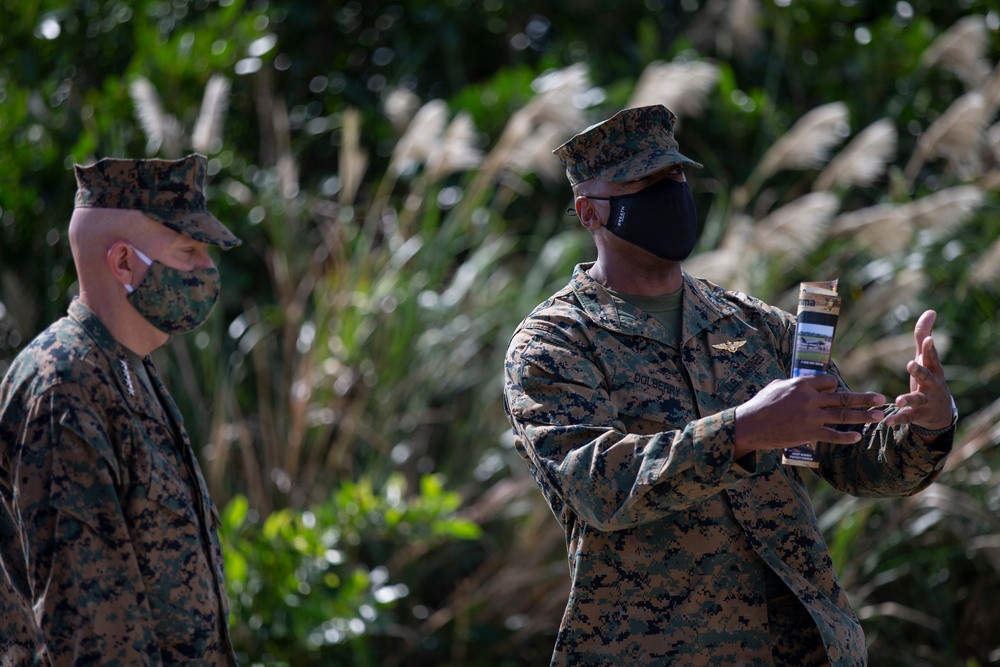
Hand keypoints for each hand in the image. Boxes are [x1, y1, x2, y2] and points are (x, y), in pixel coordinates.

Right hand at [734, 374, 884, 458]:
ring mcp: (811, 417)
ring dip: (863, 415)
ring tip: (878, 416)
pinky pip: (832, 435)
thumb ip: (791, 384)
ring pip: (843, 415)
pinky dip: (846, 437)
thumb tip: (797, 382)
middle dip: (864, 398)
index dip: (834, 386)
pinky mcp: (808, 433)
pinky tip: (857, 437)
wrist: (749, 425)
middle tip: (881, 398)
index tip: (837, 392)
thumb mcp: (775, 386)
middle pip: (843, 397)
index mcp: (802, 384)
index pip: (829, 382)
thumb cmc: (759, 404)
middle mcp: (810, 399)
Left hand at [882, 310, 953, 430]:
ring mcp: (925, 400)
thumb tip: (930, 311)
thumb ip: (924, 335)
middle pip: (926, 376)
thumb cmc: (930, 378)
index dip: (930, 347)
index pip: (931, 356)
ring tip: (898, 400)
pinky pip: (906, 418)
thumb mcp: (928, 358)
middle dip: (919, 370)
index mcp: (932, 369)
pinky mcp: (917, 415)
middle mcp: (931, 384)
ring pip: (917, 400)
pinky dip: (897, 419)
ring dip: (907, 399)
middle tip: (910, 363)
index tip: (929, 339)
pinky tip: (887, 421)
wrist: (941, 413)